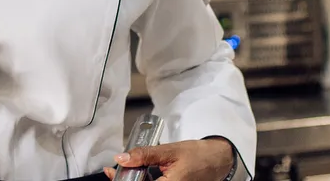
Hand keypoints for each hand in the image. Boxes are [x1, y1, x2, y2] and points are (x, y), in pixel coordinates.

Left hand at [105, 138, 236, 180]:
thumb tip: (122, 158)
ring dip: (134, 180)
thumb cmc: (199, 155)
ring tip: (125, 169)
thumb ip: (145, 155)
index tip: (112, 173)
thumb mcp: (170, 151)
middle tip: (115, 171)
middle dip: (126, 180)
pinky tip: (137, 173)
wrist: (217, 160)